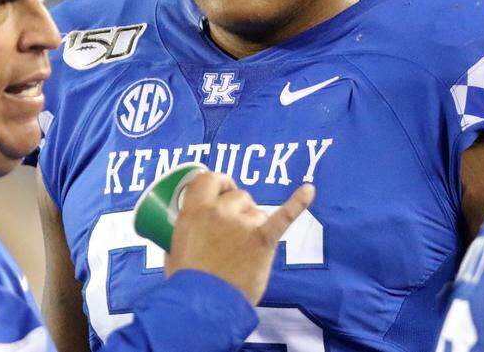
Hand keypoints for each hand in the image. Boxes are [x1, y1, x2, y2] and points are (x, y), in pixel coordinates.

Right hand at [164, 172, 314, 303]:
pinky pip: (283, 216)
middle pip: (238, 195)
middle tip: (232, 235)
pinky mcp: (263, 239)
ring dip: (253, 225)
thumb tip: (194, 226)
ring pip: (256, 211)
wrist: (204, 305)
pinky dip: (298, 203)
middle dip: (237, 209)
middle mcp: (219, 210)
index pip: (210, 178)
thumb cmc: (187, 280)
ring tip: (244, 251)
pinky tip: (309, 190)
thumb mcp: (174, 246)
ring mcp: (243, 223)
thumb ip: (186, 228)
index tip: (221, 193)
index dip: (218, 184)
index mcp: (194, 209)